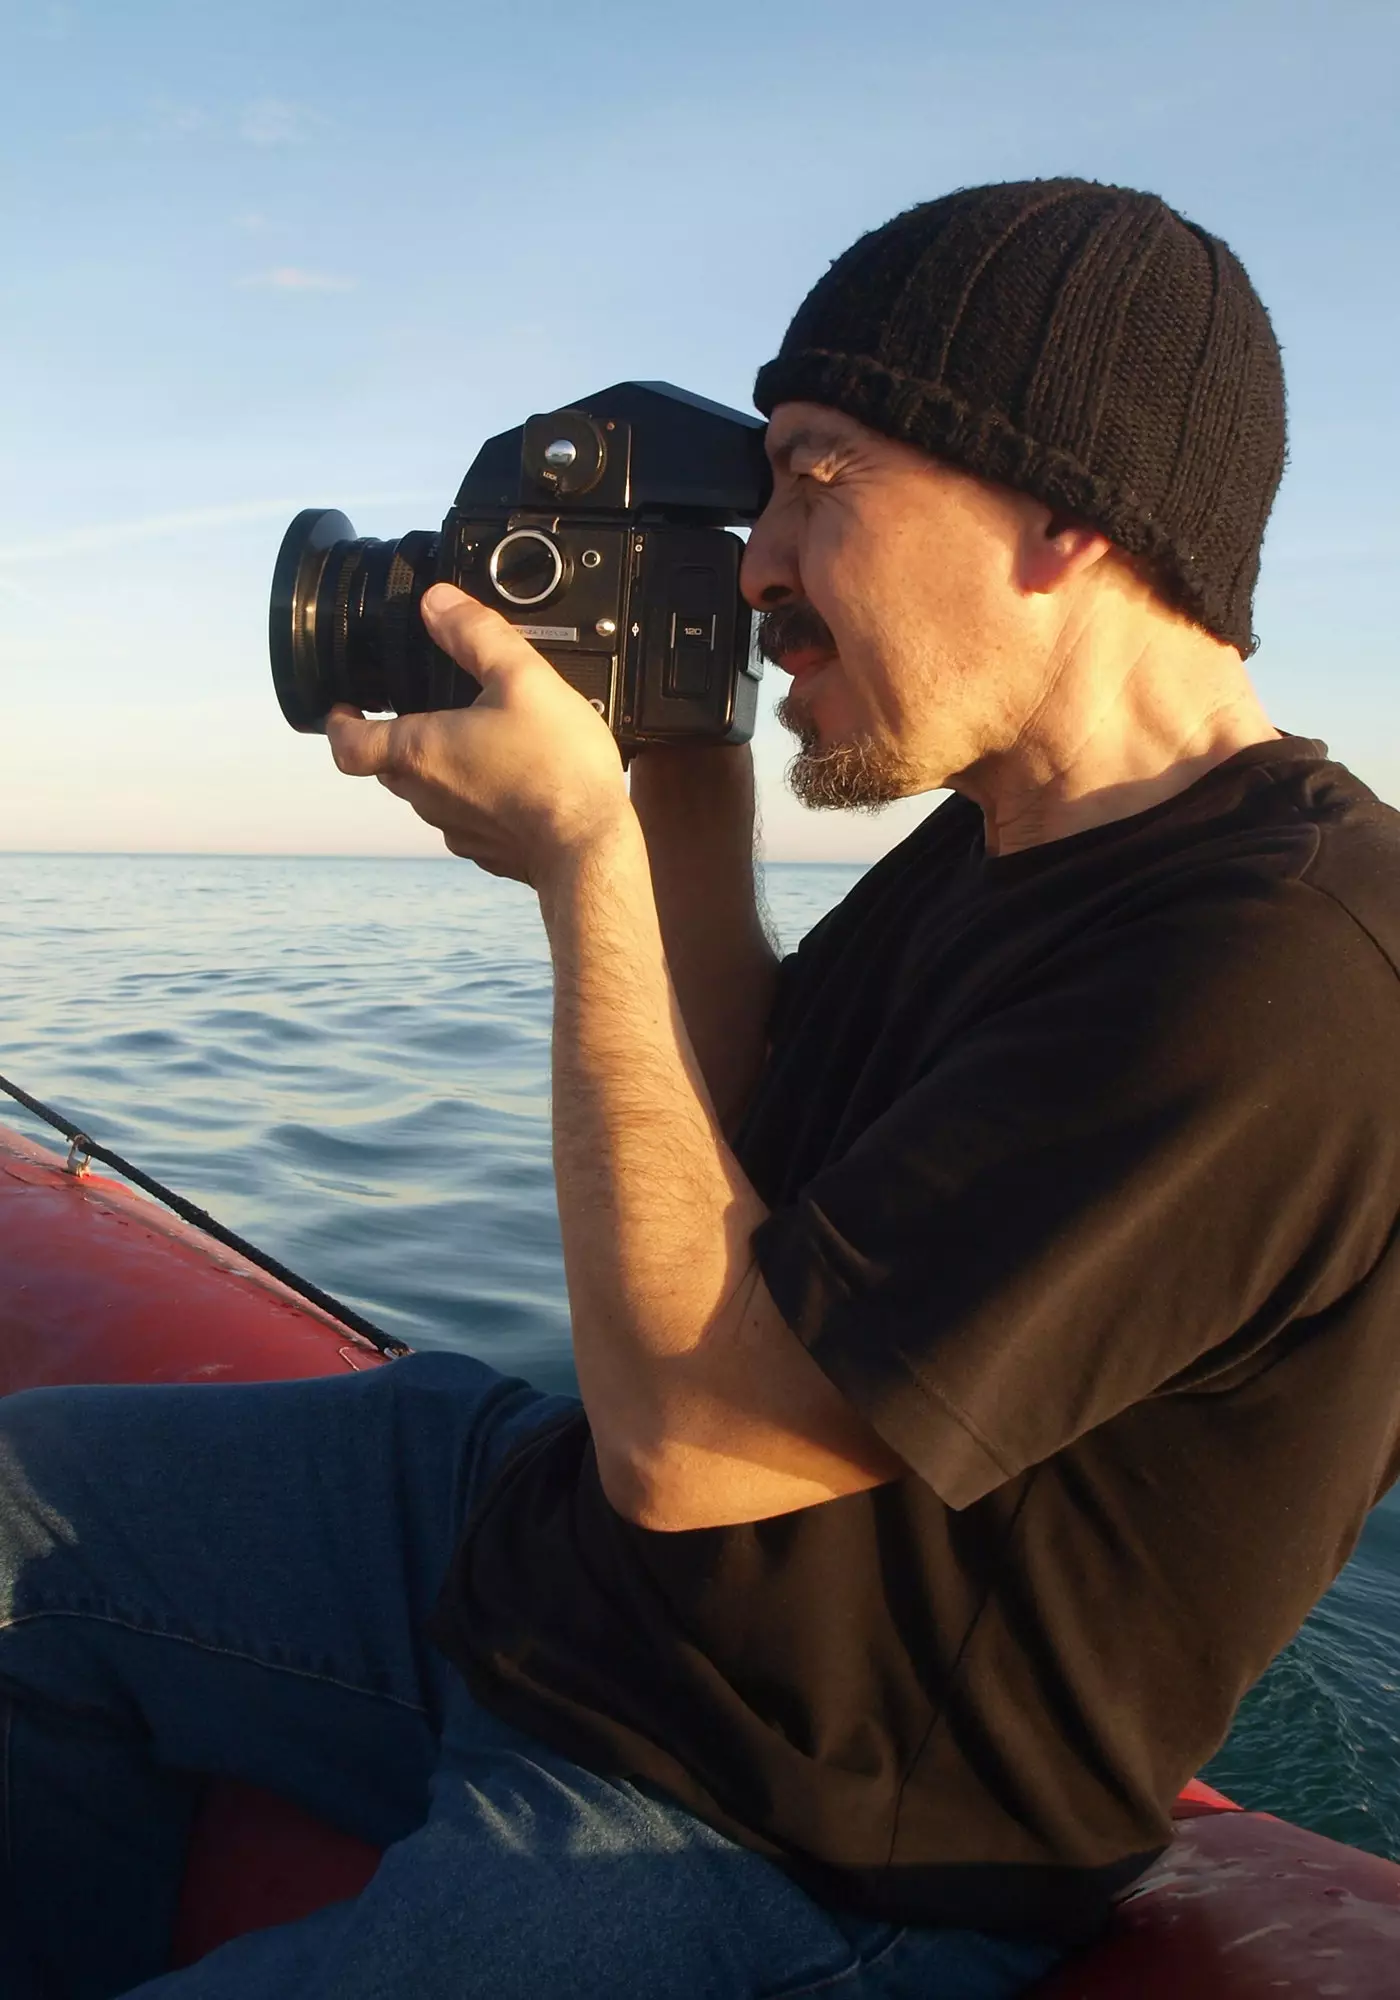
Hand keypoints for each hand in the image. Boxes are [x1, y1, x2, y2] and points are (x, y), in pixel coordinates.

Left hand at [325, 584, 630, 886]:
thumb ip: (476, 634)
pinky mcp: (488, 850)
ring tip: (479, 740)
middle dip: (397, 738)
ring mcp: (457, 829)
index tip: (344, 709)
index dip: (339, 724)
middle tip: (424, 711)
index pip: (348, 745)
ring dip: (442, 768)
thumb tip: (438, 603)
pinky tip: (514, 781)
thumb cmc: (556, 768)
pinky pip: (468, 819)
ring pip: (429, 793)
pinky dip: (478, 797)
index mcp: (420, 752)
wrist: (590, 848)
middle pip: (389, 766)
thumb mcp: (522, 678)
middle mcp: (427, 796)